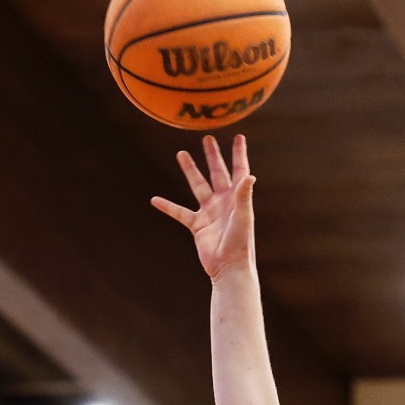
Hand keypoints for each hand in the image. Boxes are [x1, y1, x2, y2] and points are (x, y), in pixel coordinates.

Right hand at [152, 134, 254, 279]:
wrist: (229, 267)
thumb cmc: (241, 243)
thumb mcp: (243, 217)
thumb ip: (244, 196)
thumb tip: (250, 175)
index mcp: (237, 197)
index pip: (239, 170)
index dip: (239, 154)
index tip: (238, 137)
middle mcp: (223, 201)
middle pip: (217, 173)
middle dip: (212, 156)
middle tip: (207, 139)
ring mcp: (209, 212)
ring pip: (197, 186)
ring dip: (190, 170)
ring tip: (181, 154)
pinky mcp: (197, 225)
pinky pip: (180, 212)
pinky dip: (167, 206)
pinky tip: (155, 199)